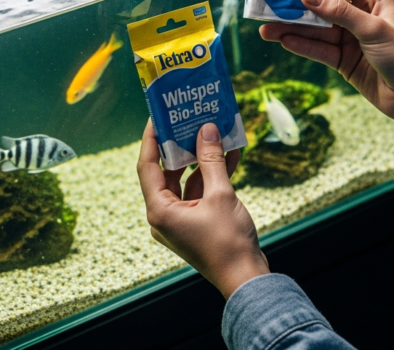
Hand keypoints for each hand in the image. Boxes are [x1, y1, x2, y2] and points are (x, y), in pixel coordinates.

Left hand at [136, 120, 269, 299]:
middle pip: (166, 171)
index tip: (158, 116)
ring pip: (186, 180)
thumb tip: (206, 130)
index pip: (147, 165)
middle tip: (189, 119)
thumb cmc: (228, 242)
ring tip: (213, 131)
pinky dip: (212, 174)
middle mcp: (164, 215)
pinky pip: (200, 191)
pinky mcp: (196, 222)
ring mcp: (180, 219)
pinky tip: (230, 154)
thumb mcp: (220, 195)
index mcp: (159, 210)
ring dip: (201, 158)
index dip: (152, 138)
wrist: (246, 277)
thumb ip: (211, 159)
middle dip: (181, 145)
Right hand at [259, 0, 393, 154]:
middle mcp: (360, 17)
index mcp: (373, 0)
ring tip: (266, 27)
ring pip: (316, 31)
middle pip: (322, 8)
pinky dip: (302, 46)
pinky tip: (283, 41)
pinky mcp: (344, 61)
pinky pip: (319, 50)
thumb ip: (339, 12)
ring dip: (293, 29)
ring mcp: (351, 40)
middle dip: (296, 7)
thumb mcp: (372, 30)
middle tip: (267, 4)